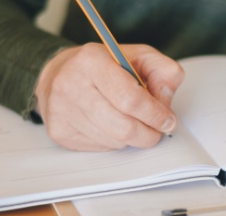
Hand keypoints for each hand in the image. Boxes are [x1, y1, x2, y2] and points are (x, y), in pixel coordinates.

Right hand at [34, 43, 184, 150]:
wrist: (58, 74)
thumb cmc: (103, 66)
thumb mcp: (137, 57)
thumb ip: (162, 71)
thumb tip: (166, 101)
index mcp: (92, 61)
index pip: (130, 99)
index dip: (155, 115)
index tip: (168, 121)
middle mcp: (71, 85)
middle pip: (123, 127)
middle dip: (148, 134)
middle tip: (156, 130)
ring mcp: (62, 110)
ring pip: (114, 141)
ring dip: (131, 138)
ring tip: (131, 122)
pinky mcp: (59, 130)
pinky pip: (100, 148)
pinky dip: (114, 141)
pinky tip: (110, 125)